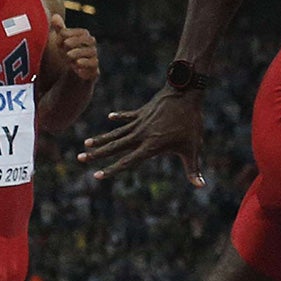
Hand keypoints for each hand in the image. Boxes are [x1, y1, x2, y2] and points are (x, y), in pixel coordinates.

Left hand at [50, 14, 99, 82]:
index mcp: (86, 38)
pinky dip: (86, 66)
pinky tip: (77, 67)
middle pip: (90, 41)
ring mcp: (94, 59)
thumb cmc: (68, 52)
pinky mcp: (94, 71)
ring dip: (80, 53)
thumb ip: (60, 30)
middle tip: (65, 44)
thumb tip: (55, 16)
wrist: (74, 72)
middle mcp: (92, 48)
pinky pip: (94, 68)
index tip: (60, 38)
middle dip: (77, 42)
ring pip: (92, 54)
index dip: (71, 33)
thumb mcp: (62, 42)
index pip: (82, 33)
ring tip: (68, 55)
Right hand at [80, 86, 205, 184]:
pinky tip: (110, 118)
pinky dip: (119, 117)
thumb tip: (201, 186)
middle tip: (80, 158)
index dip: (111, 170)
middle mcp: (141, 135)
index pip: (127, 161)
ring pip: (116, 133)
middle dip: (96, 154)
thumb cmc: (190, 123)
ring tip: (86, 144)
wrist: (185, 94)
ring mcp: (140, 122)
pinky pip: (128, 116)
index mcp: (150, 146)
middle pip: (114, 147)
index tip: (96, 175)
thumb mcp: (192, 148)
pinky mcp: (142, 112)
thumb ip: (193, 169)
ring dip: (101, 138)